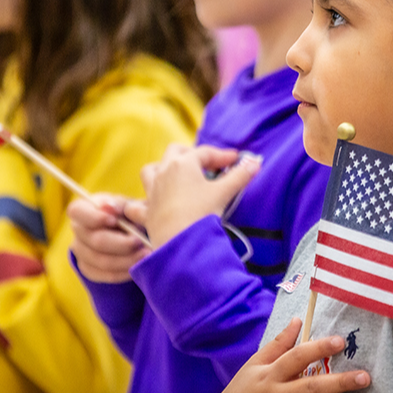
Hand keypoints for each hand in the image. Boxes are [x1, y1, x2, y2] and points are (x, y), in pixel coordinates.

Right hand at [69, 195, 151, 282]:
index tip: (115, 220)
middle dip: (120, 243)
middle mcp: (78, 230)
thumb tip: (110, 207)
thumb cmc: (129, 213)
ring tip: (146, 255)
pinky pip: (105, 275)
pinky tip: (139, 267)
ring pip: (101, 261)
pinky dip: (124, 272)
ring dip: (126, 259)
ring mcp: (81, 251)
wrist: (132, 231)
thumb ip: (120, 205)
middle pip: (94, 240)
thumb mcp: (128, 204)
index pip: (77, 212)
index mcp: (83, 208)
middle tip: (140, 241)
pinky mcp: (89, 269)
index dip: (94, 217)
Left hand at [138, 144, 261, 248]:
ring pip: (151, 170)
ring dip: (161, 169)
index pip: (205, 153)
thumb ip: (240, 176)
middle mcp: (164, 172)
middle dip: (191, 154)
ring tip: (174, 177)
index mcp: (184, 163)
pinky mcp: (146, 211)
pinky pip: (137, 204)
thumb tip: (256, 163)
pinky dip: (141, 204)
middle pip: (175, 152)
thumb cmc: (201, 212)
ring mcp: (152, 191)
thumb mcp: (224, 192)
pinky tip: (148, 206)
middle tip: (206, 165)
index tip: (236, 160)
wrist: (180, 241)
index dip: (222, 155)